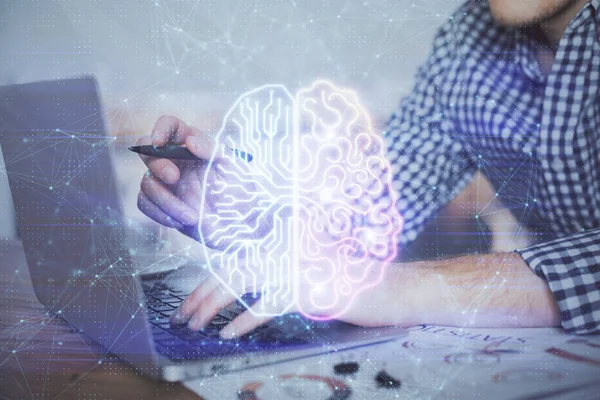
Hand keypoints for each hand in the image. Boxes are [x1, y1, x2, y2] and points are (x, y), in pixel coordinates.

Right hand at [137, 115, 263, 247]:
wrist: (239, 227)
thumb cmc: (240, 192)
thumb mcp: (233, 168)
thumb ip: (213, 151)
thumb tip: (189, 140)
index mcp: (193, 145)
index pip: (171, 126)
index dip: (160, 129)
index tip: (159, 142)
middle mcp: (176, 160)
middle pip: (148, 151)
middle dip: (157, 165)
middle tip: (174, 178)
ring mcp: (166, 182)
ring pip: (147, 182)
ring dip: (166, 200)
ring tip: (191, 216)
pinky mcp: (160, 203)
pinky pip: (144, 203)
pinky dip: (160, 213)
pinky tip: (182, 222)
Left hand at [170, 252, 560, 337]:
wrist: (387, 287)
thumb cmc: (347, 282)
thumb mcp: (307, 272)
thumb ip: (279, 273)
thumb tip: (243, 287)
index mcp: (284, 242)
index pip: (237, 259)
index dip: (210, 280)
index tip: (192, 300)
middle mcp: (286, 247)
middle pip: (232, 268)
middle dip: (201, 292)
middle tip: (182, 314)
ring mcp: (295, 264)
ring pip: (240, 281)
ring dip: (211, 304)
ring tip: (193, 323)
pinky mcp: (305, 286)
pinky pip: (265, 304)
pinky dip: (244, 319)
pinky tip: (229, 332)